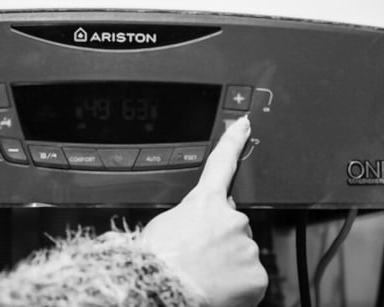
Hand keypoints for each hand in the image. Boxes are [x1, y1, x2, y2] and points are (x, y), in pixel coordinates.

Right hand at [141, 116, 267, 306]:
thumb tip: (193, 226)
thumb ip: (186, 218)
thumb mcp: (161, 227)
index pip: (221, 164)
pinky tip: (218, 290)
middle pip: (232, 224)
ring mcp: (247, 246)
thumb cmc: (156, 262)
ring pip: (241, 254)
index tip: (245, 124)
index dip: (234, 141)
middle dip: (220, 240)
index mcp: (203, 202)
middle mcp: (231, 218)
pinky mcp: (257, 274)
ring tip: (203, 277)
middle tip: (199, 259)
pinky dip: (237, 286)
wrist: (164, 290)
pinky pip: (250, 279)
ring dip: (226, 265)